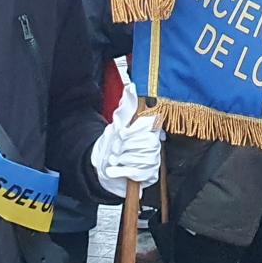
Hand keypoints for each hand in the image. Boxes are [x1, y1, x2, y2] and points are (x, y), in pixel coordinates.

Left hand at [91, 81, 163, 197]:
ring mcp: (153, 160)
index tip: (120, 134)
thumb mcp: (119, 121)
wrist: (106, 165)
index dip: (133, 132)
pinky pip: (137, 173)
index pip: (149, 128)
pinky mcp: (149, 174)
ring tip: (112, 159)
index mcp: (150, 128)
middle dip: (124, 147)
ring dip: (121, 160)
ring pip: (139, 159)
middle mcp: (155, 143)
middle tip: (113, 149)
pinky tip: (112, 170)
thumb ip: (127, 105)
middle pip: (143, 144)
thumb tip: (131, 87)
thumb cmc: (114, 141)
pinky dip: (121, 172)